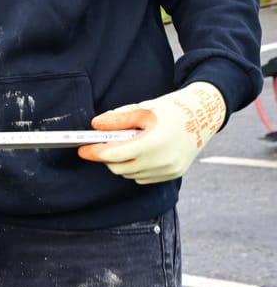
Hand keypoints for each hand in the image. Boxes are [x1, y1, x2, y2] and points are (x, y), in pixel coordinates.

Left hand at [78, 81, 225, 184]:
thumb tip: (95, 126)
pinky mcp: (173, 174)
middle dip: (107, 157)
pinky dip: (135, 168)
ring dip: (121, 163)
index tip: (82, 149)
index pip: (114, 154)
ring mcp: (169, 170)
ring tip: (126, 144)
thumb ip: (117, 119)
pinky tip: (140, 153)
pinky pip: (143, 177)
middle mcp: (163, 160)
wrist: (205, 115)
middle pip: (119, 167)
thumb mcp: (143, 109)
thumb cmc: (173, 109)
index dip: (95, 152)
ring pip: (130, 174)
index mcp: (154, 142)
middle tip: (102, 144)